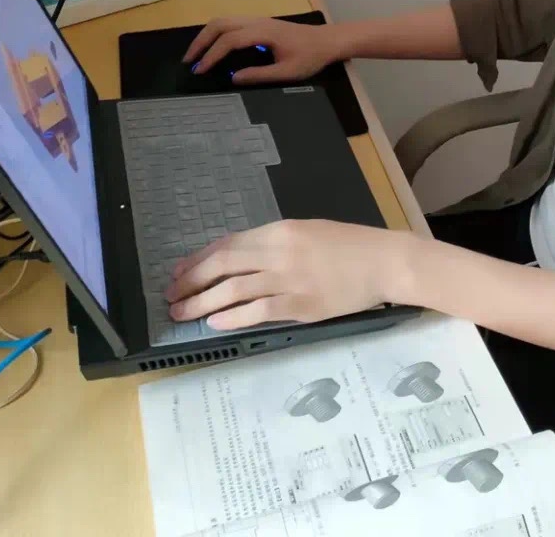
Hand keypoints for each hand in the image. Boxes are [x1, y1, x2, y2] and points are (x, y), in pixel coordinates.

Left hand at [165, 219, 410, 329]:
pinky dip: (232, 318)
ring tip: (183, 314)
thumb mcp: (308, 232)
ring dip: (202, 303)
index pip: (228, 244)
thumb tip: (239, 259)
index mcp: (281, 230)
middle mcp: (279, 252)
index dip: (198, 259)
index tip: (179, 272)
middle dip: (191, 281)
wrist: (383, 262)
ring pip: (233, 290)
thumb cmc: (349, 244)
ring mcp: (289, 280)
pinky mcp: (300, 306)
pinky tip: (216, 324)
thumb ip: (275, 244)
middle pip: (223, 266)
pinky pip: (257, 311)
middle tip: (171, 296)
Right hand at [183, 17, 346, 84]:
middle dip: (201, 41)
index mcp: (263, 32)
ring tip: (196, 55)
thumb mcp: (287, 72)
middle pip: (220, 24)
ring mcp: (258, 20)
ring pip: (224, 20)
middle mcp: (257, 21)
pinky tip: (213, 47)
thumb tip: (232, 78)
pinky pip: (232, 23)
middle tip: (189, 61)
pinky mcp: (260, 23)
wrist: (328, 41)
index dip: (212, 55)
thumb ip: (259, 75)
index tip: (200, 70)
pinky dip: (217, 33)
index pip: (229, 41)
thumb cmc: (311, 57)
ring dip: (207, 35)